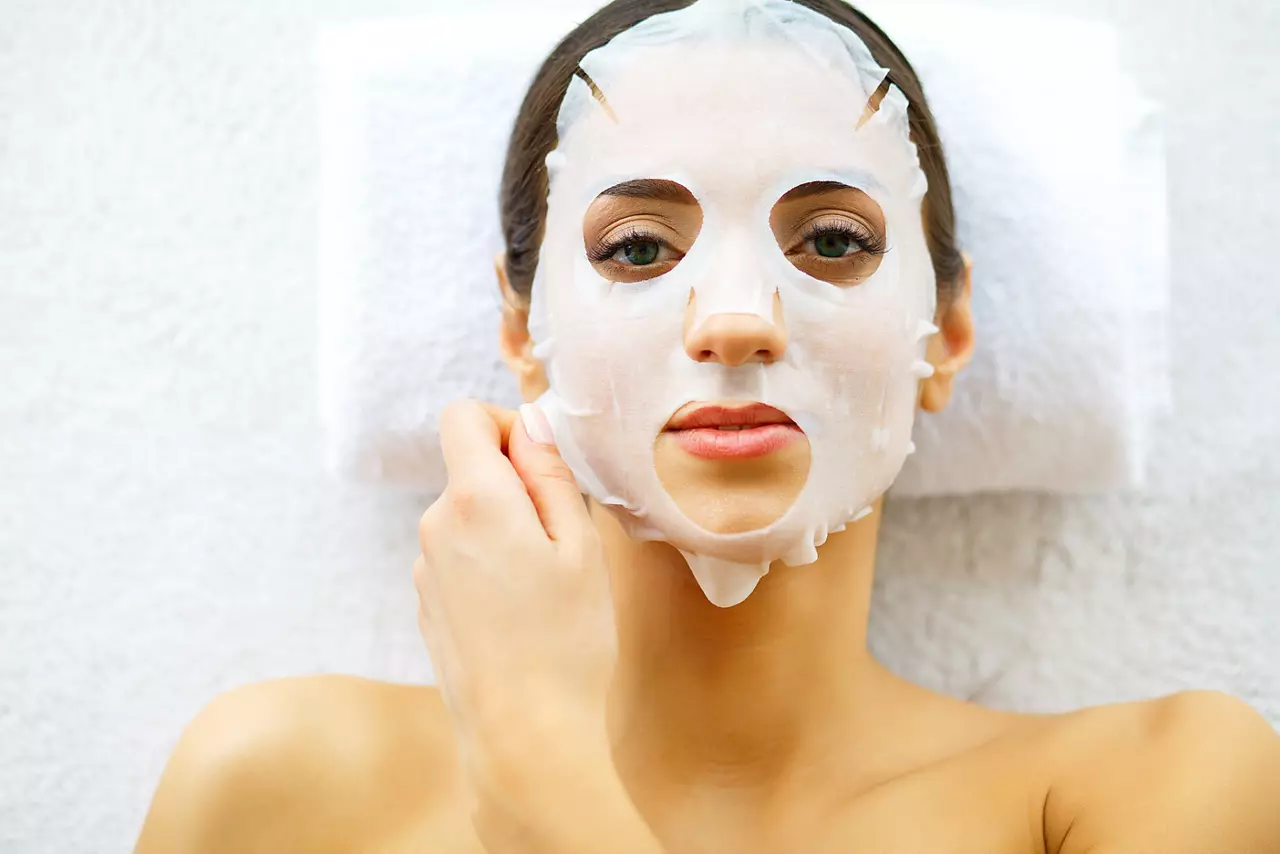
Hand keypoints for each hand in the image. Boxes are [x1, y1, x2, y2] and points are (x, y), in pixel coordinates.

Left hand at [413, 400, 619, 839]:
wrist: (527, 739)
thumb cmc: (567, 641)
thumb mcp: (580, 545)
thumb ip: (551, 473)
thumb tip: (532, 425)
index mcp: (473, 500)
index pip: (462, 416)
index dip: (507, 425)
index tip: (545, 464)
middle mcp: (434, 528)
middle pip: (469, 470)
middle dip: (516, 486)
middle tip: (566, 539)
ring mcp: (425, 571)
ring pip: (468, 518)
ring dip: (506, 530)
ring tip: (549, 587)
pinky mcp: (428, 608)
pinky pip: (460, 560)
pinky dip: (491, 567)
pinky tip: (523, 615)